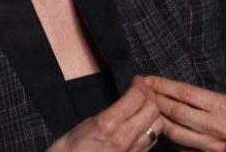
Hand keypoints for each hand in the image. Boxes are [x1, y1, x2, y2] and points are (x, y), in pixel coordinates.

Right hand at [48, 75, 162, 151]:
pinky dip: (150, 130)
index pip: (137, 96)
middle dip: (150, 95)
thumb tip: (123, 105)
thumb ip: (107, 115)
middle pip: (153, 109)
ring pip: (157, 126)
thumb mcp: (84, 125)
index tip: (137, 80)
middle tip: (142, 90)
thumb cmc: (68, 151)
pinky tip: (141, 126)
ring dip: (154, 113)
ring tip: (144, 107)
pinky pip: (151, 143)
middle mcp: (124, 139)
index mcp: (108, 125)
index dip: (140, 84)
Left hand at [146, 76, 225, 151]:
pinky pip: (181, 146)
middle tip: (141, 91)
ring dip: (157, 118)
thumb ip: (204, 97)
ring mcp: (211, 145)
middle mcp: (217, 126)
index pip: (186, 93)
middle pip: (177, 112)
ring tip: (146, 107)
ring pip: (175, 131)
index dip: (164, 85)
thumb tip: (173, 91)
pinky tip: (159, 126)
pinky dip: (168, 136)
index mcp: (224, 107)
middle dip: (156, 99)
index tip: (149, 79)